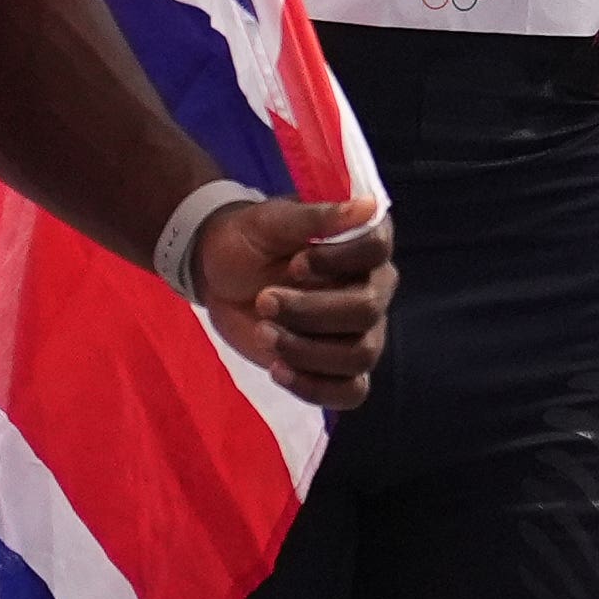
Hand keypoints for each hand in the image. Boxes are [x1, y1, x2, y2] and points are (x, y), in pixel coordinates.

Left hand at [192, 190, 389, 409]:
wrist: (220, 277)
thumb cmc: (250, 239)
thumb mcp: (272, 220)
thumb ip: (316, 217)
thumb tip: (369, 207)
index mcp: (363, 246)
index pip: (378, 250)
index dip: (338, 261)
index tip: (295, 263)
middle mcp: (373, 288)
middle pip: (366, 311)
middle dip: (309, 311)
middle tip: (264, 300)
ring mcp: (360, 332)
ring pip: (360, 355)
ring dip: (306, 349)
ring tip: (265, 333)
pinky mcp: (337, 367)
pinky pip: (350, 391)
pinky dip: (315, 387)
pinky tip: (278, 370)